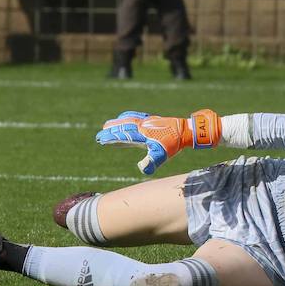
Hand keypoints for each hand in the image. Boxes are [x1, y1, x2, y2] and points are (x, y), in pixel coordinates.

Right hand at [94, 109, 221, 175]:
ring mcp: (147, 121)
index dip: (111, 138)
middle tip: (99, 135)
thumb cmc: (173, 143)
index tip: (101, 140)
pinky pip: (135, 116)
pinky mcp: (151, 119)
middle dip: (110, 131)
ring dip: (117, 123)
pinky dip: (127, 116)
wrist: (185, 130)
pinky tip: (123, 117)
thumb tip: (142, 168)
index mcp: (142, 134)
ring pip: (128, 120)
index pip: (123, 136)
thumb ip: (151, 162)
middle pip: (123, 127)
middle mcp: (142, 126)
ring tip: (106, 125)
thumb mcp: (163, 155)